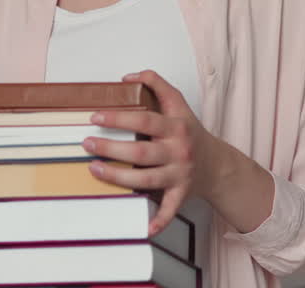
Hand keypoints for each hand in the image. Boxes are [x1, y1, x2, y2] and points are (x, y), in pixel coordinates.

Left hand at [83, 70, 221, 235]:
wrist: (217, 164)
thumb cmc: (190, 132)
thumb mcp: (178, 104)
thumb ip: (157, 84)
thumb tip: (128, 77)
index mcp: (176, 127)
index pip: (144, 119)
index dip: (119, 117)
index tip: (95, 116)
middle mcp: (178, 151)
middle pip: (141, 152)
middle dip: (111, 147)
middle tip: (87, 143)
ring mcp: (180, 174)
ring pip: (146, 179)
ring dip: (117, 177)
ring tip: (94, 169)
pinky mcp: (181, 194)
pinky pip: (170, 209)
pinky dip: (159, 220)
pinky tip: (144, 227)